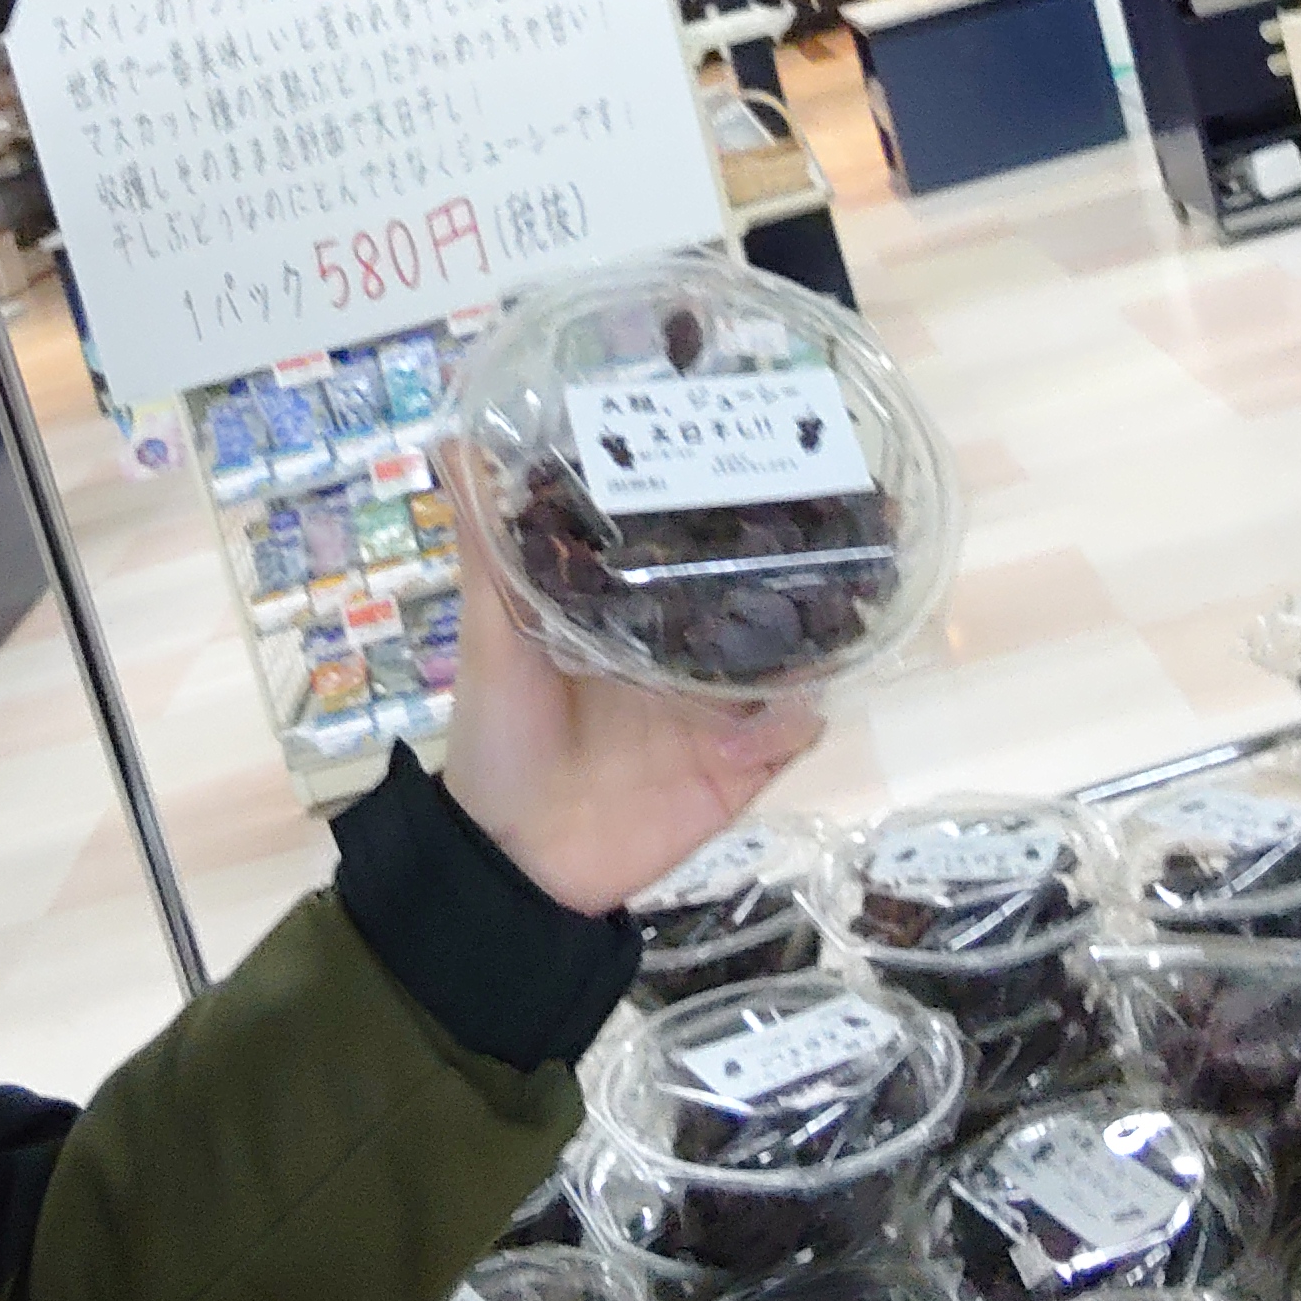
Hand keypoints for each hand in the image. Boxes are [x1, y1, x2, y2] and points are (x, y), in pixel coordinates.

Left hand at [435, 444, 823, 916]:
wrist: (515, 860)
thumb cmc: (500, 737)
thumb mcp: (491, 636)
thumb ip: (487, 550)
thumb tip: (457, 440)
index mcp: (636, 611)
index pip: (695, 544)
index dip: (729, 502)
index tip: (761, 444)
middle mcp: (688, 650)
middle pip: (762, 592)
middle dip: (803, 555)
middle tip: (843, 501)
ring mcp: (721, 708)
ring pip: (795, 656)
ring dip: (819, 629)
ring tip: (842, 590)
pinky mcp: (742, 768)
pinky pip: (792, 735)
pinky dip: (791, 721)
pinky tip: (769, 713)